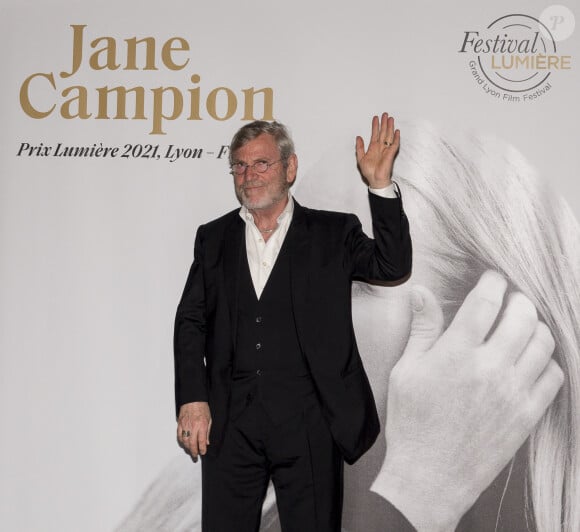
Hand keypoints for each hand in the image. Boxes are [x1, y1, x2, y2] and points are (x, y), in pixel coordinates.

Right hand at [177, 401, 211, 461]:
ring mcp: (185, 426)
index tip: (203, 453)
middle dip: (194, 452)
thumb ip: (208, 432)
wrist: (193, 399)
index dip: (202, 449)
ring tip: (190, 451)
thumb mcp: (209, 419)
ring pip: (184, 441)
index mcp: (202, 425)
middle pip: (192, 443)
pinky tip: (184, 444)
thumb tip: (207, 442)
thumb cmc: (202, 408)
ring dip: (187, 448)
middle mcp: (193, 427)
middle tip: (195, 456)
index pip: (202, 441)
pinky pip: (179, 435)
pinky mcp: (180, 424)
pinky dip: (181, 441)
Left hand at [355, 112, 399, 188]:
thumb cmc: (369, 171)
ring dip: (390, 127)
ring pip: (388, 136)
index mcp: (373, 148)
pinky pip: (394, 144)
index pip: (375, 134)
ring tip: (390, 118)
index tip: (375, 118)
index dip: (375, 126)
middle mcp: (380, 147)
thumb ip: (359, 147)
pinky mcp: (391, 154)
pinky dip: (396, 138)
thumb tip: (358, 137)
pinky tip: (396, 131)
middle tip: (385, 114)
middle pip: (383, 132)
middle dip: (384, 123)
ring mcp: (386, 150)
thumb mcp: (360, 158)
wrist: (375, 179)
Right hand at [371, 271, 563, 531]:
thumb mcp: (406, 370)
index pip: (485, 302)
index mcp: (455, 353)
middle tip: (511, 300)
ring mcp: (513, 392)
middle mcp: (489, 367)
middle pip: (522, 315)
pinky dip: (547, 360)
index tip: (493, 279)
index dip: (492, 282)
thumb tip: (422, 292)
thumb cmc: (411, 422)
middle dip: (518, 299)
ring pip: (542, 342)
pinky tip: (531, 360)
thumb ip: (422, 328)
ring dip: (535, 326)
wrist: (429, 476)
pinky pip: (553, 376)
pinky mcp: (527, 415)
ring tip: (523, 326)